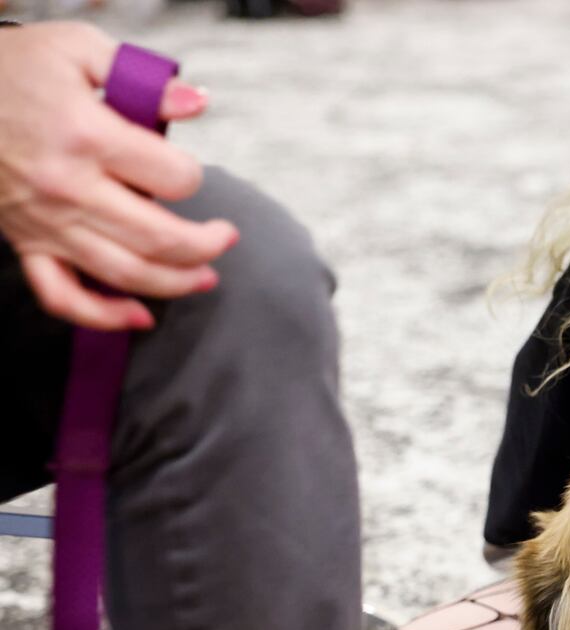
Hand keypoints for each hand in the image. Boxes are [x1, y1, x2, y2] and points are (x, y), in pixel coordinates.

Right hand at [0, 22, 237, 330]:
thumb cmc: (13, 68)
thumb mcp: (78, 49)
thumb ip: (143, 79)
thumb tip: (196, 103)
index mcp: (86, 135)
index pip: (173, 178)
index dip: (192, 177)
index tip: (187, 172)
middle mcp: (68, 187)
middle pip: (160, 238)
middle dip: (206, 244)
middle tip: (225, 236)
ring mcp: (45, 222)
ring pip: (126, 273)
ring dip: (176, 284)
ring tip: (205, 276)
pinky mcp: (25, 243)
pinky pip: (61, 296)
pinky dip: (101, 316)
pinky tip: (138, 317)